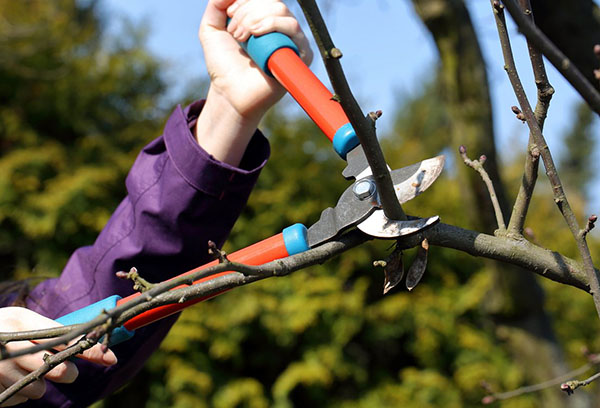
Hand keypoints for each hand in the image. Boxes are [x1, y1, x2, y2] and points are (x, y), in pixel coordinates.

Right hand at [0, 307, 116, 406]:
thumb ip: (50, 331)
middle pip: (58, 370)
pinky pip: (20, 399)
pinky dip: (19, 392)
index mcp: (21, 322)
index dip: (91, 351)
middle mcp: (11, 347)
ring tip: (22, 368)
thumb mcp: (21, 322)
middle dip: (66, 371)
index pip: (67, 339)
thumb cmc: (1, 330)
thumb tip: (87, 340)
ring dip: (38, 382)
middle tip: (62, 367)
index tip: (112, 358)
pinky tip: (7, 378)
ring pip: (39, 389)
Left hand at [196, 0, 312, 165]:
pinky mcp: (300, 56)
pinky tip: (256, 37)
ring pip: (282, 12)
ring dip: (257, 20)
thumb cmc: (223, 64)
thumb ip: (216, 5)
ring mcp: (292, 42)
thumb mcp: (211, 28)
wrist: (229, 92)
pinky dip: (272, 26)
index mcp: (265, 19)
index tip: (228, 15)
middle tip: (234, 33)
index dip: (244, 1)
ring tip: (242, 38)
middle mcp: (281, 28)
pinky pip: (293, 29)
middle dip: (248, 12)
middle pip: (273, 2)